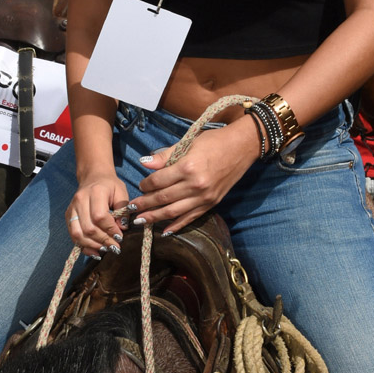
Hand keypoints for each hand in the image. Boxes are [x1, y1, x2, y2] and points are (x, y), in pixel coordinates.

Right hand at [66, 173, 130, 258]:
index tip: (120, 236)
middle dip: (103, 240)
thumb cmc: (110, 185)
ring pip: (78, 234)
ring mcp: (72, 209)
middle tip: (115, 246)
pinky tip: (95, 251)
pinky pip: (73, 235)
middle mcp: (80, 200)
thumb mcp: (121, 192)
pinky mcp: (68, 216)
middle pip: (89, 228)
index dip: (110, 230)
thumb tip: (122, 228)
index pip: (100, 216)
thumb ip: (124, 210)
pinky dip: (84, 246)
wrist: (93, 177)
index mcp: (95, 192)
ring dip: (93, 245)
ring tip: (106, 249)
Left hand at [130, 120, 260, 234]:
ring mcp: (205, 197)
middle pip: (163, 198)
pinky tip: (165, 230)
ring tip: (140, 222)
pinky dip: (177, 225)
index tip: (139, 186)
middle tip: (131, 209)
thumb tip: (144, 163)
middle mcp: (196, 185)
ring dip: (155, 218)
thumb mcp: (188, 142)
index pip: (159, 181)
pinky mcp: (212, 203)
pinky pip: (191, 217)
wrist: (242, 147)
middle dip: (144, 205)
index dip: (146, 185)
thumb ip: (165, 156)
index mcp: (188, 167)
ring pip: (174, 212)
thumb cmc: (214, 141)